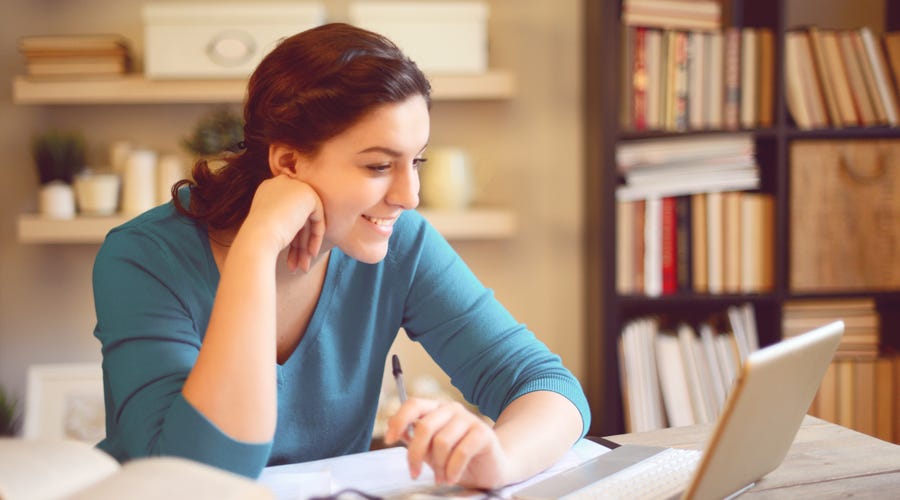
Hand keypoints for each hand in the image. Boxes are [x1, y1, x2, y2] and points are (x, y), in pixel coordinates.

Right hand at [239, 175, 324, 271]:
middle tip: (299, 265)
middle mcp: (280, 184)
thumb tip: (299, 235)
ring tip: (304, 267)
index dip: (291, 236)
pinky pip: (318, 217)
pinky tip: (311, 253)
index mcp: (268, 190)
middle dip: (299, 244)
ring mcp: (295, 186)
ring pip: (307, 220)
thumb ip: (285, 225)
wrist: (257, 237)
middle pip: (297, 217)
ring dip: (306, 245)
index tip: (291, 255)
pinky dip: (315, 236)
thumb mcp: (269, 228)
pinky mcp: (308, 194)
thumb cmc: (257, 239)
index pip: (286, 213)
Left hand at [384, 398, 511, 488]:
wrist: (491, 469)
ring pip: (441, 441)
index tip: (388, 440)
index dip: (398, 420)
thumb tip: (393, 430)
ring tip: (440, 478)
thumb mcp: (431, 450)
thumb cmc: (457, 459)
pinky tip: (452, 478)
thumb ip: (414, 439)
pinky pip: (461, 452)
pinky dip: (452, 470)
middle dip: (415, 454)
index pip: (413, 404)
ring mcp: (469, 419)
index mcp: (436, 409)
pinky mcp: (483, 433)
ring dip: (437, 466)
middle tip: (414, 473)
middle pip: (425, 426)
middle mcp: (452, 409)